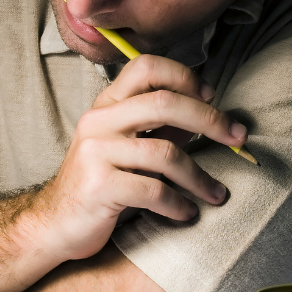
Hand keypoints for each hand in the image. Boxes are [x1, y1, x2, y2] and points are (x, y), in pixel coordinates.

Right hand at [28, 54, 246, 262]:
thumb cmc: (98, 185)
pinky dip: (178, 204)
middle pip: (164, 103)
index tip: (212, 98)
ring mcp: (96, 152)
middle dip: (210, 120)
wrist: (54, 224)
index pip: (147, 67)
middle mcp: (98, 121)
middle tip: (237, 138)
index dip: (185, 77)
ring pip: (165, 153)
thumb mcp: (127, 150)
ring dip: (199, 176)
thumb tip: (204, 117)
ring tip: (216, 194)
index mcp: (106, 105)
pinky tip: (186, 213)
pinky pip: (153, 190)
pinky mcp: (99, 186)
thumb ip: (160, 130)